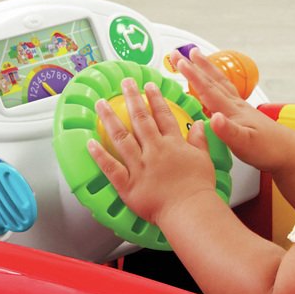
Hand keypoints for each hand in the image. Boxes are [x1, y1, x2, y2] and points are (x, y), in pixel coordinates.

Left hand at [87, 78, 219, 225]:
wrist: (190, 210)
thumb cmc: (198, 189)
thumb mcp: (204, 159)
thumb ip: (199, 140)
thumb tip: (199, 124)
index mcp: (173, 144)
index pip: (163, 115)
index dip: (155, 98)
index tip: (148, 86)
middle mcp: (154, 150)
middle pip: (141, 119)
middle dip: (132, 98)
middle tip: (124, 83)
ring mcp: (139, 166)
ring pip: (122, 137)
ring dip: (110, 118)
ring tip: (101, 103)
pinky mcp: (129, 185)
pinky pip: (111, 167)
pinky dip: (99, 155)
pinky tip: (90, 142)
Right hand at [175, 49, 284, 172]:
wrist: (289, 152)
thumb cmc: (268, 149)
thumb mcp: (244, 144)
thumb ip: (228, 131)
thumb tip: (214, 117)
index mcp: (232, 110)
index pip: (208, 89)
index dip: (192, 75)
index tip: (179, 61)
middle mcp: (236, 105)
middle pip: (213, 80)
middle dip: (196, 65)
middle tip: (182, 52)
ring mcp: (241, 108)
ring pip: (220, 83)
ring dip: (207, 70)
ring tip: (197, 58)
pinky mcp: (244, 115)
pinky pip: (225, 93)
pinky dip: (216, 84)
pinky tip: (214, 87)